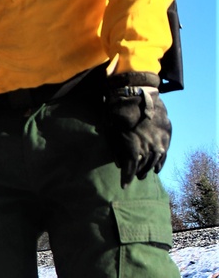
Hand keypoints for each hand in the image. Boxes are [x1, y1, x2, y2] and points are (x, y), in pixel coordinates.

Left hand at [104, 72, 171, 186]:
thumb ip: (115, 149)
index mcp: (133, 148)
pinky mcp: (166, 133)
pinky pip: (165, 152)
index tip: (123, 185)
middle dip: (137, 173)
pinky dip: (160, 161)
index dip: (126, 178)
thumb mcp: (110, 130)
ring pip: (155, 160)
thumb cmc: (117, 111)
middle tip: (134, 178)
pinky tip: (157, 167)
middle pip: (143, 166)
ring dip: (148, 169)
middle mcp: (148, 147)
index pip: (130, 170)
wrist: (136, 92)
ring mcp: (159, 140)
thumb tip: (118, 164)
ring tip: (144, 174)